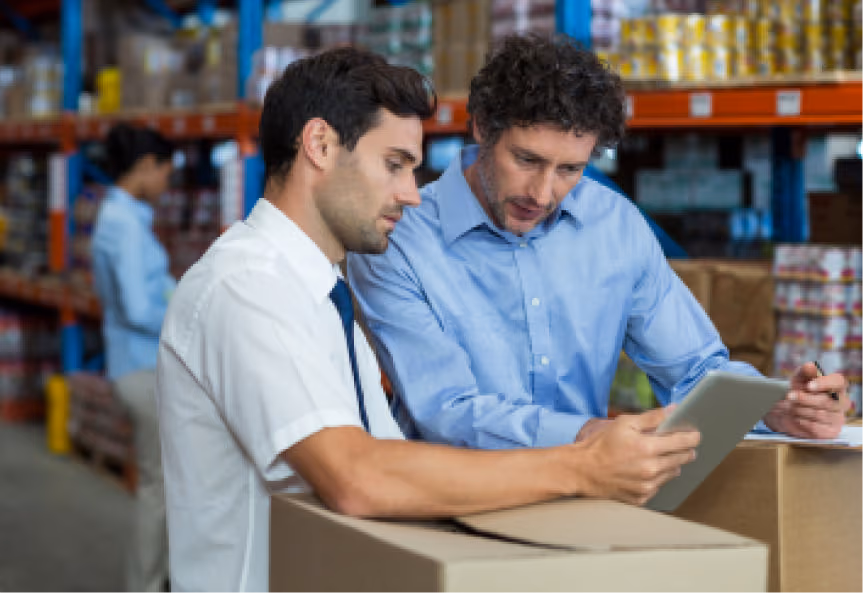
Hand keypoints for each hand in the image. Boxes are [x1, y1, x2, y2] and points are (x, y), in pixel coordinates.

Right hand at [575, 407, 699, 505]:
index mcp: (648, 448)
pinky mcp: (641, 498)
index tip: (696, 435)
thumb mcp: (624, 423)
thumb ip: (651, 417)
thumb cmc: (600, 445)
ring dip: (670, 465)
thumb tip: (673, 410)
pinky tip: (645, 470)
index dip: (692, 437)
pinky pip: (658, 486)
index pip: (682, 442)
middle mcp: (651, 469)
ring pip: (672, 474)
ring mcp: (647, 486)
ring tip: (659, 457)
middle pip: (681, 459)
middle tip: (682, 445)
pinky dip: (656, 478)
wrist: (582, 470)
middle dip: (685, 451)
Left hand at [763, 362, 849, 438]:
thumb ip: (805, 372)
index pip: (839, 382)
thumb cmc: (799, 391)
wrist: (787, 410)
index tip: (808, 386)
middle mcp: (842, 402)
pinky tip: (796, 417)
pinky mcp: (830, 432)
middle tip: (789, 396)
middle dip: (804, 398)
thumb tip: (810, 366)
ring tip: (792, 406)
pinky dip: (801, 421)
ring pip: (818, 414)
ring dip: (800, 409)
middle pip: (826, 401)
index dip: (824, 383)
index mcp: (837, 386)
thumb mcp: (799, 378)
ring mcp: (838, 418)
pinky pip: (815, 427)